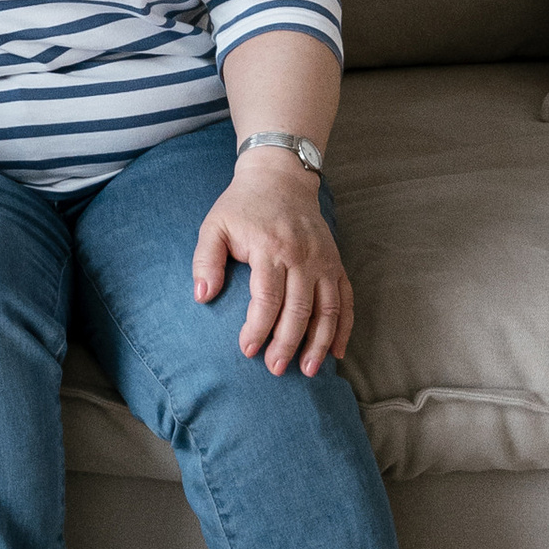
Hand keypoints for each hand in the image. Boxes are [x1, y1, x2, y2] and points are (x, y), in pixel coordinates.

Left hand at [192, 151, 352, 376]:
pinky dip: (343, 328)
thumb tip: (202, 296)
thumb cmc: (242, 205)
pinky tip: (336, 352)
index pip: (267, 298)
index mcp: (270, 248)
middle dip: (287, 344)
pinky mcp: (336, 263)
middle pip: (299, 309)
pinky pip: (345, 299)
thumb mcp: (215, 225)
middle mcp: (302, 256)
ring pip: (328, 309)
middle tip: (275, 369)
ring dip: (319, 343)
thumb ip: (205, 260)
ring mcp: (323, 260)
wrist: (280, 177)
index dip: (258, 329)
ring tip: (309, 371)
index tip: (247, 350)